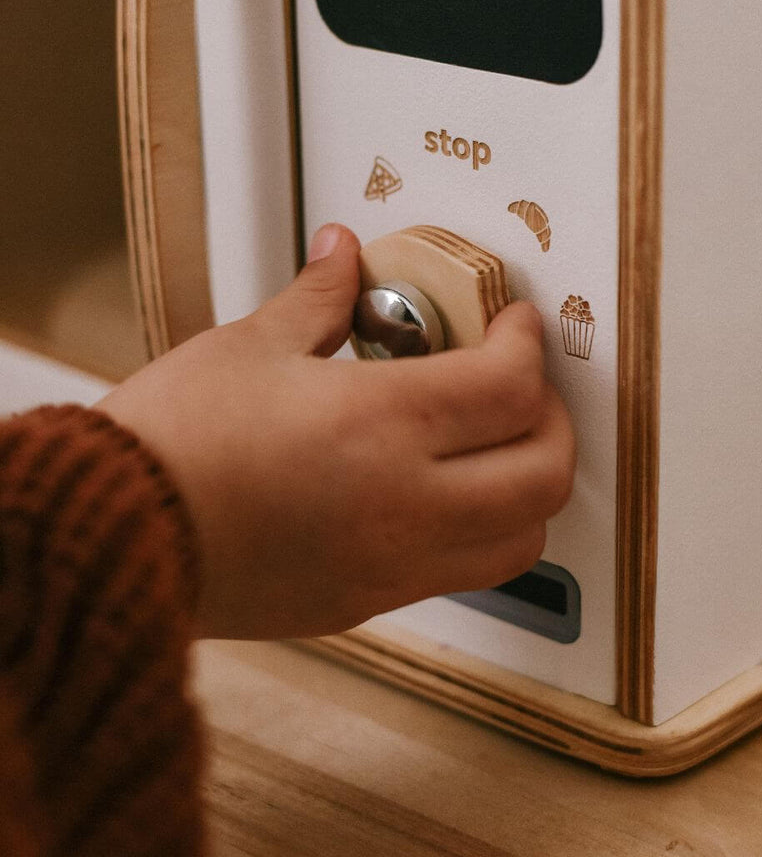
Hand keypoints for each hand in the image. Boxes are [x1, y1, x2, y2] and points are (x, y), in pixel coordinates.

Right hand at [96, 225, 574, 638]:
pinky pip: (463, 575)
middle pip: (546, 471)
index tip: (516, 323)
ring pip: (522, 539)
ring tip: (495, 445)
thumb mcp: (249, 347)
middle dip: (553, 418)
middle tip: (523, 384)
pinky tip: (439, 492)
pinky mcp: (368, 603)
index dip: (527, 343)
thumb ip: (318, 298)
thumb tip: (344, 253)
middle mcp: (403, 502)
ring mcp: (391, 564)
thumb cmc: (169, 443)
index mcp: (377, 423)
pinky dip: (480, 531)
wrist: (113, 540)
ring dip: (530, 487)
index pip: (511, 386)